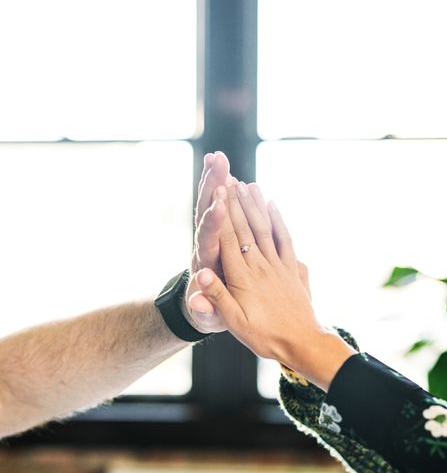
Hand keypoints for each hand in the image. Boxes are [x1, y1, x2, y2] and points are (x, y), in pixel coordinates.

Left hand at [184, 151, 228, 333]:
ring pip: (208, 204)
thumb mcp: (209, 316)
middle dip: (212, 188)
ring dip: (213, 180)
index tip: (218, 205)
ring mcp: (208, 236)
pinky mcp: (215, 232)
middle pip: (205, 212)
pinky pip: (217, 205)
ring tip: (218, 156)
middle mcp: (205, 245)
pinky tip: (225, 165)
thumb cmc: (210, 313)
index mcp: (207, 264)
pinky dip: (219, 185)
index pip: (209, 239)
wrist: (200, 306)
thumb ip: (206, 308)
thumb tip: (195, 301)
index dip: (213, 222)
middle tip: (219, 164)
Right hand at [191, 181, 354, 388]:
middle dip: (235, 201)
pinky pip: (285, 239)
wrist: (301, 343)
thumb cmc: (264, 336)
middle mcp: (260, 266)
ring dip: (255, 205)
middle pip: (245, 228)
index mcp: (242, 278)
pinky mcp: (292, 268)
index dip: (221, 214)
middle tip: (227, 176)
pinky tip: (272, 204)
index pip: (228, 239)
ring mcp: (278, 265)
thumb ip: (217, 297)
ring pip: (264, 228)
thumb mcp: (234, 322)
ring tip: (246, 183)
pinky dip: (278, 220)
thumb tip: (199, 273)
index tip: (216, 190)